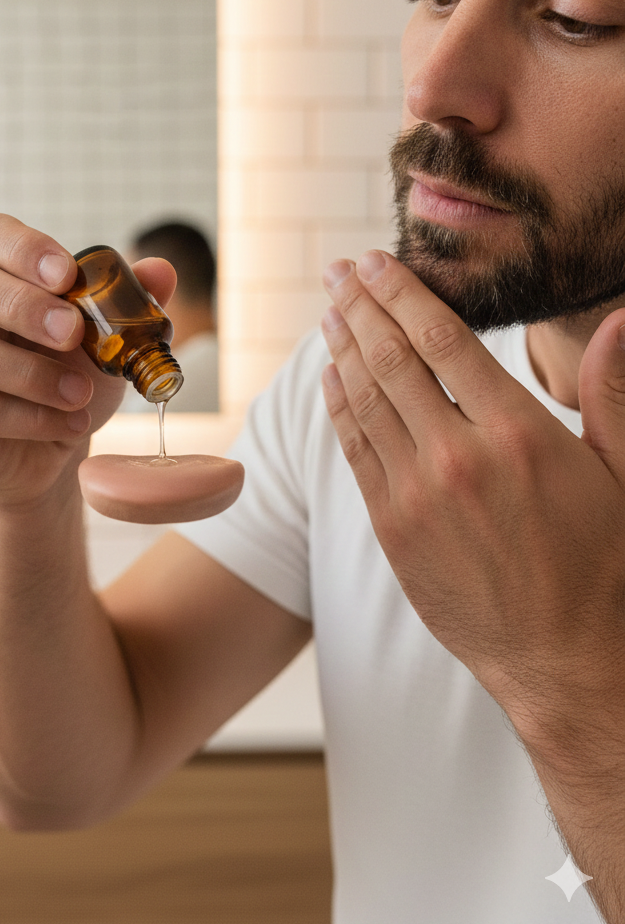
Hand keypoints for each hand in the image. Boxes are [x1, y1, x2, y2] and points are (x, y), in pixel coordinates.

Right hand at [0, 213, 175, 503]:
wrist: (46, 451)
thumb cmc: (66, 380)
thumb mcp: (105, 342)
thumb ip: (129, 304)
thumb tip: (161, 272)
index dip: (24, 248)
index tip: (68, 275)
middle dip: (21, 306)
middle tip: (73, 333)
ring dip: (30, 374)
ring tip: (82, 394)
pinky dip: (25, 417)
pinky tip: (66, 424)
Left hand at [319, 250, 624, 711]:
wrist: (564, 661)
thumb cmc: (605, 568)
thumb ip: (613, 396)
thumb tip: (617, 319)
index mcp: (518, 433)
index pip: (444, 339)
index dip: (403, 293)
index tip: (377, 262)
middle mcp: (458, 457)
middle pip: (392, 360)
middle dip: (361, 307)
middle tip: (338, 271)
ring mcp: (416, 495)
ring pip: (365, 400)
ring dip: (341, 348)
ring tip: (328, 310)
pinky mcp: (391, 529)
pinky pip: (355, 452)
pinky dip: (338, 407)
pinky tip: (329, 377)